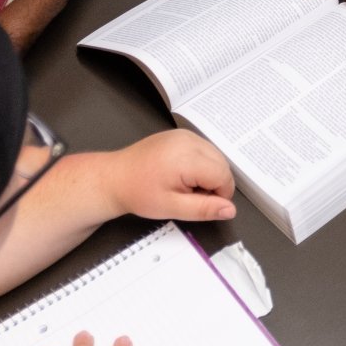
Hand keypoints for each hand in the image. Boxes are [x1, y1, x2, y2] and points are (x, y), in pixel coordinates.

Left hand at [103, 129, 237, 221]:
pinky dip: (201, 164)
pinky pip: (204, 150)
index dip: (219, 195)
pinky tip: (182, 174)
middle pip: (222, 164)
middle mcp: (188, 141)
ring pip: (215, 157)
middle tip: (189, 196)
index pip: (224, 176)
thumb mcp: (172, 207)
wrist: (115, 177)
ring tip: (184, 185)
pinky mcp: (181, 135)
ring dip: (208, 174)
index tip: (201, 203)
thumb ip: (204, 209)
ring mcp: (184, 135)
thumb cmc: (138, 192)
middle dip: (214, 184)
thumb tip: (230, 210)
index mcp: (187, 158)